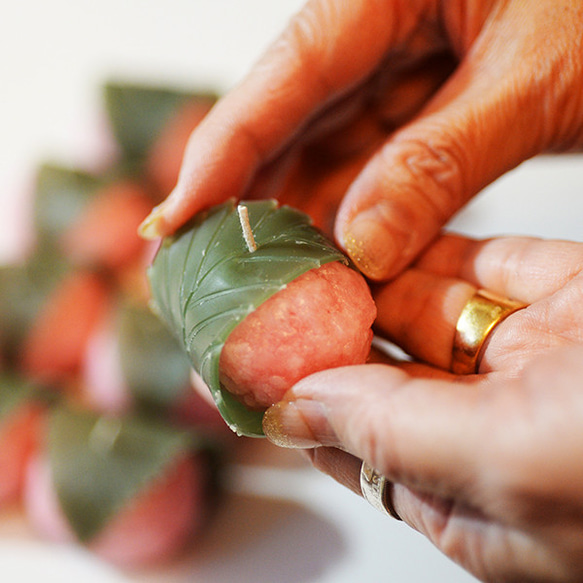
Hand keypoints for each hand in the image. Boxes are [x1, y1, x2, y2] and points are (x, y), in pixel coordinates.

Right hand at [140, 0, 582, 279]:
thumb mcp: (537, 81)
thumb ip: (443, 163)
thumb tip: (362, 245)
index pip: (286, 75)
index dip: (221, 153)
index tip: (173, 220)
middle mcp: (380, 29)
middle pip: (290, 121)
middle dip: (249, 196)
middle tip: (211, 267)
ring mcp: (398, 74)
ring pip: (326, 153)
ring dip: (303, 219)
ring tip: (270, 281)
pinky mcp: (420, 113)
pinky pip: (370, 169)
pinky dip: (354, 219)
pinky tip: (336, 262)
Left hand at [263, 234, 582, 581]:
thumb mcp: (511, 464)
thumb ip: (393, 435)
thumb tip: (290, 415)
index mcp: (470, 493)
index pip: (350, 446)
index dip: (288, 404)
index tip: (231, 362)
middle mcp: (488, 421)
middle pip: (375, 371)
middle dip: (314, 329)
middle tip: (255, 288)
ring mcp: (520, 352)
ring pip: (416, 307)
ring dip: (357, 277)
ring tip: (298, 248)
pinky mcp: (555, 291)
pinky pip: (470, 259)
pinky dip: (417, 240)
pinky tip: (368, 226)